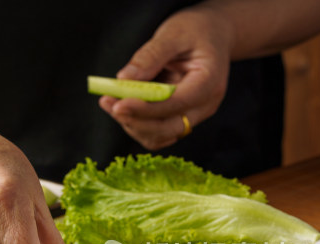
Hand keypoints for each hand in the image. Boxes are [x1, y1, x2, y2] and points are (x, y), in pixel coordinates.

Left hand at [98, 7, 232, 149]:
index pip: (176, 104)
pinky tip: (120, 106)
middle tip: (108, 102)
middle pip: (167, 128)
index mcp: (208, 82)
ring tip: (109, 100)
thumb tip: (124, 78)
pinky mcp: (179, 117)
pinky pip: (155, 133)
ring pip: (158, 135)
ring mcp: (193, 115)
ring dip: (131, 123)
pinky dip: (135, 123)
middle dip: (134, 120)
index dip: (145, 109)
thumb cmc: (195, 31)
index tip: (118, 105)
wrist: (211, 34)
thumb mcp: (174, 33)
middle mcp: (204, 105)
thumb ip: (151, 55)